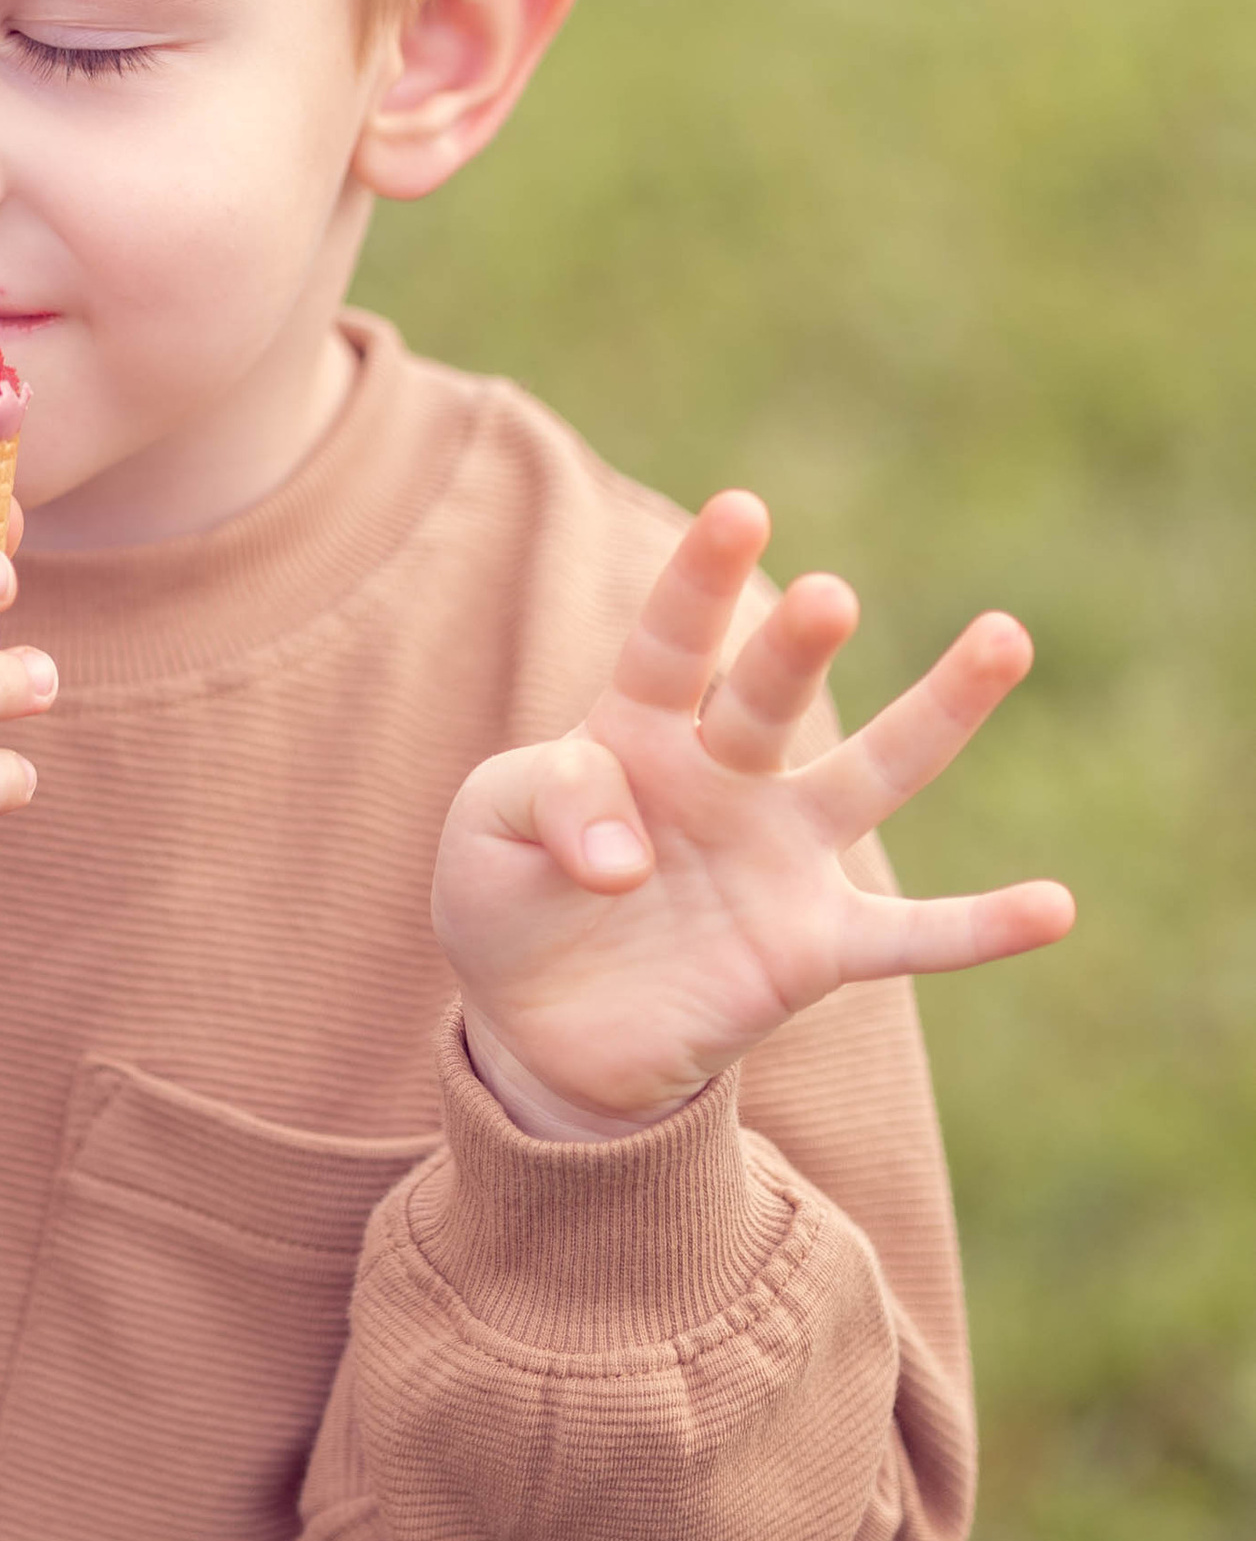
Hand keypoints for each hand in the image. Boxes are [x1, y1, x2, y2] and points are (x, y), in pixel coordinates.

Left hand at [432, 492, 1074, 1135]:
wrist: (538, 1030)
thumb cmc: (510, 900)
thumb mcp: (486, 835)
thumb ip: (545, 806)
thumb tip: (624, 858)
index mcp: (638, 725)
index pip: (672, 642)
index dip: (703, 579)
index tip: (741, 509)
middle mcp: (727, 774)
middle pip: (769, 697)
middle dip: (797, 647)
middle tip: (825, 598)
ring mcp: (781, 855)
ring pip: (872, 775)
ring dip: (939, 713)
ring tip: (1003, 639)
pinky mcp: (813, 946)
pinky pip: (910, 938)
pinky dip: (981, 929)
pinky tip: (1054, 906)